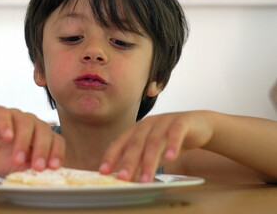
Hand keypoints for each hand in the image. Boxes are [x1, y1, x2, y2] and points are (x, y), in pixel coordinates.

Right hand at [0, 106, 64, 176]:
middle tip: (38, 166)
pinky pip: (4, 115)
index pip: (56, 140)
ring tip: (18, 158)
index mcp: (41, 135)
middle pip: (43, 130)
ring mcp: (15, 115)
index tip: (54, 166)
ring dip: (23, 142)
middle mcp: (31, 122)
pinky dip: (7, 126)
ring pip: (26, 122)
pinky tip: (8, 137)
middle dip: (42, 150)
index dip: (57, 152)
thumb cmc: (2, 161)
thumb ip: (34, 167)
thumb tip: (48, 172)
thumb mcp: (21, 168)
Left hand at [99, 111, 213, 182]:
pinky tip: (170, 158)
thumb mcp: (153, 149)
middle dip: (128, 162)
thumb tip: (126, 179)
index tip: (103, 172)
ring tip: (146, 179)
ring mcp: (164, 121)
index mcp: (136, 130)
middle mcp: (147, 124)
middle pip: (135, 144)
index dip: (110, 157)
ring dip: (149, 162)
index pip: (119, 143)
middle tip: (123, 179)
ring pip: (154, 142)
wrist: (199, 125)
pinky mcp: (181, 122)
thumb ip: (140, 160)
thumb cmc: (170, 139)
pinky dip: (172, 145)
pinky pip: (175, 133)